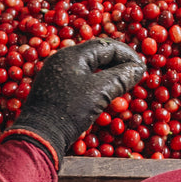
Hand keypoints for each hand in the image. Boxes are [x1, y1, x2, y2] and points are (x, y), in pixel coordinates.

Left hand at [8, 37, 145, 167]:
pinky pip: (80, 78)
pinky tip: (104, 92)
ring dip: (108, 73)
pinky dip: (96, 82)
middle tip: (134, 74)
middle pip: (97, 54)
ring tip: (123, 83)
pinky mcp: (54, 88)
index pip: (106, 46)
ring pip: (89, 66)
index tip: (141, 67)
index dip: (127, 55)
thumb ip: (121, 77)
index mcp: (73, 54)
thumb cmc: (69, 111)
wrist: (39, 135)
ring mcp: (57, 73)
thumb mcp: (99, 93)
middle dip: (118, 63)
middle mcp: (63, 59)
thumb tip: (138, 69)